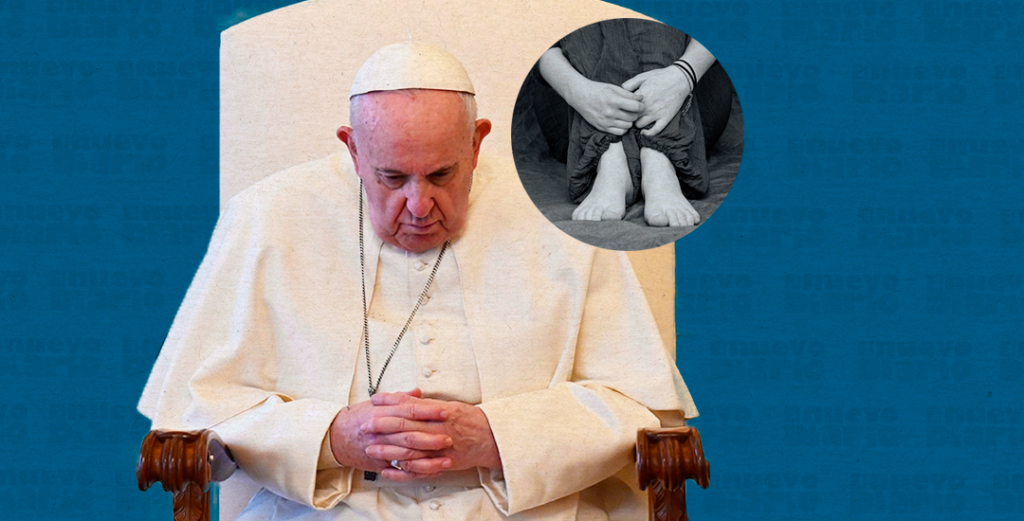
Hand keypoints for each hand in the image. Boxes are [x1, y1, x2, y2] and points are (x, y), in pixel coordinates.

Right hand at [328, 389, 452, 478]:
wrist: (335, 437)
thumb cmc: (359, 417)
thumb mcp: (377, 403)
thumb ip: (399, 398)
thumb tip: (418, 392)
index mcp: (383, 413)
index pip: (409, 410)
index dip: (428, 411)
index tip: (446, 412)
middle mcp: (381, 431)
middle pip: (409, 434)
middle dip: (431, 437)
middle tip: (449, 438)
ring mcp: (380, 449)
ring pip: (406, 455)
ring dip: (428, 459)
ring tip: (446, 460)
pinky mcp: (379, 464)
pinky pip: (399, 471)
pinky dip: (416, 472)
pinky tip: (431, 473)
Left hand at [362, 391, 501, 480]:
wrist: (492, 437)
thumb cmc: (470, 420)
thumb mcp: (450, 405)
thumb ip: (428, 404)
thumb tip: (408, 398)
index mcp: (441, 411)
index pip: (411, 405)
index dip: (391, 403)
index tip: (375, 401)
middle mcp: (440, 428)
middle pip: (407, 427)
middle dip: (383, 426)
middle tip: (365, 425)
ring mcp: (442, 448)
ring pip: (411, 450)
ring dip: (389, 451)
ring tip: (371, 449)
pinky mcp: (444, 463)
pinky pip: (421, 469)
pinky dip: (404, 471)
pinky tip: (389, 471)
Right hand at [567, 79, 644, 135]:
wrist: (580, 96)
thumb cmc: (597, 90)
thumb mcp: (613, 88)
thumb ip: (628, 94)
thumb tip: (641, 98)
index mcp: (614, 100)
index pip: (635, 107)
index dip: (641, 105)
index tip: (640, 104)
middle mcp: (610, 112)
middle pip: (633, 117)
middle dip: (635, 113)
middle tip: (632, 109)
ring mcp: (606, 121)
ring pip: (628, 126)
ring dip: (629, 121)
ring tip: (626, 115)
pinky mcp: (602, 128)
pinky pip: (619, 133)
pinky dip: (623, 128)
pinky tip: (621, 122)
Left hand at [622, 66, 690, 136]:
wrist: (679, 79)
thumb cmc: (660, 76)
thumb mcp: (643, 76)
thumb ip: (630, 84)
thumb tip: (620, 90)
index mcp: (640, 96)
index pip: (625, 107)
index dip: (623, 108)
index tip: (623, 108)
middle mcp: (647, 106)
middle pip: (630, 117)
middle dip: (628, 116)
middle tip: (629, 114)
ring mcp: (656, 113)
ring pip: (639, 125)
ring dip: (637, 123)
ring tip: (638, 119)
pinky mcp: (665, 118)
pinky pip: (655, 131)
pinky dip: (648, 133)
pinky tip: (644, 131)